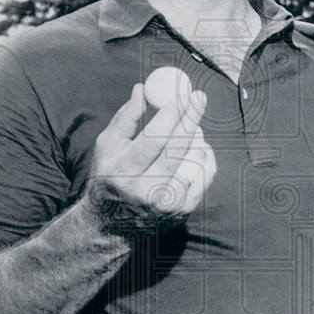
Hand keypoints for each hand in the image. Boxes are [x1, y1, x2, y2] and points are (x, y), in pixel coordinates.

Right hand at [88, 83, 215, 228]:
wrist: (113, 225)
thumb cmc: (110, 175)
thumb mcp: (108, 147)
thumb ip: (125, 117)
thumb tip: (143, 88)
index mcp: (123, 173)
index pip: (153, 141)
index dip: (171, 115)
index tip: (182, 95)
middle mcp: (146, 191)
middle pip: (178, 150)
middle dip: (191, 119)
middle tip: (199, 97)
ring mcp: (168, 204)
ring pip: (195, 160)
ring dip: (197, 137)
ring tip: (189, 129)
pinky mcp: (185, 210)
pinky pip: (205, 174)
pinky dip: (204, 156)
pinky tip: (195, 149)